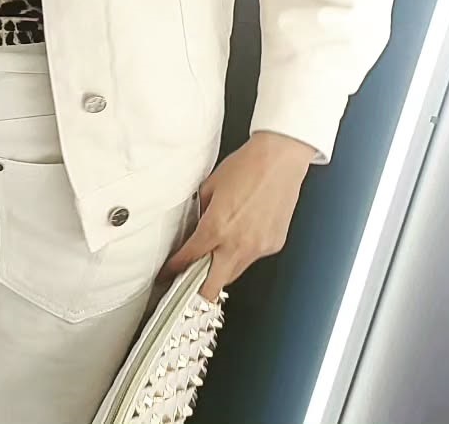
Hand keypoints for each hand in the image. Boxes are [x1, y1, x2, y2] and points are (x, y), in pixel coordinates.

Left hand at [157, 131, 316, 302]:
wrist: (279, 159)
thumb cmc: (247, 166)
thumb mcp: (210, 186)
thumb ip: (200, 211)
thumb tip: (195, 225)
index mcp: (216, 227)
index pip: (189, 260)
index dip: (174, 270)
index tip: (168, 273)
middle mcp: (237, 244)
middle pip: (212, 287)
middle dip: (196, 289)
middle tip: (187, 282)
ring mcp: (258, 248)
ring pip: (233, 274)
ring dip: (220, 270)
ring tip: (214, 255)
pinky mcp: (273, 245)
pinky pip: (252, 258)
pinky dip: (242, 253)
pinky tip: (241, 236)